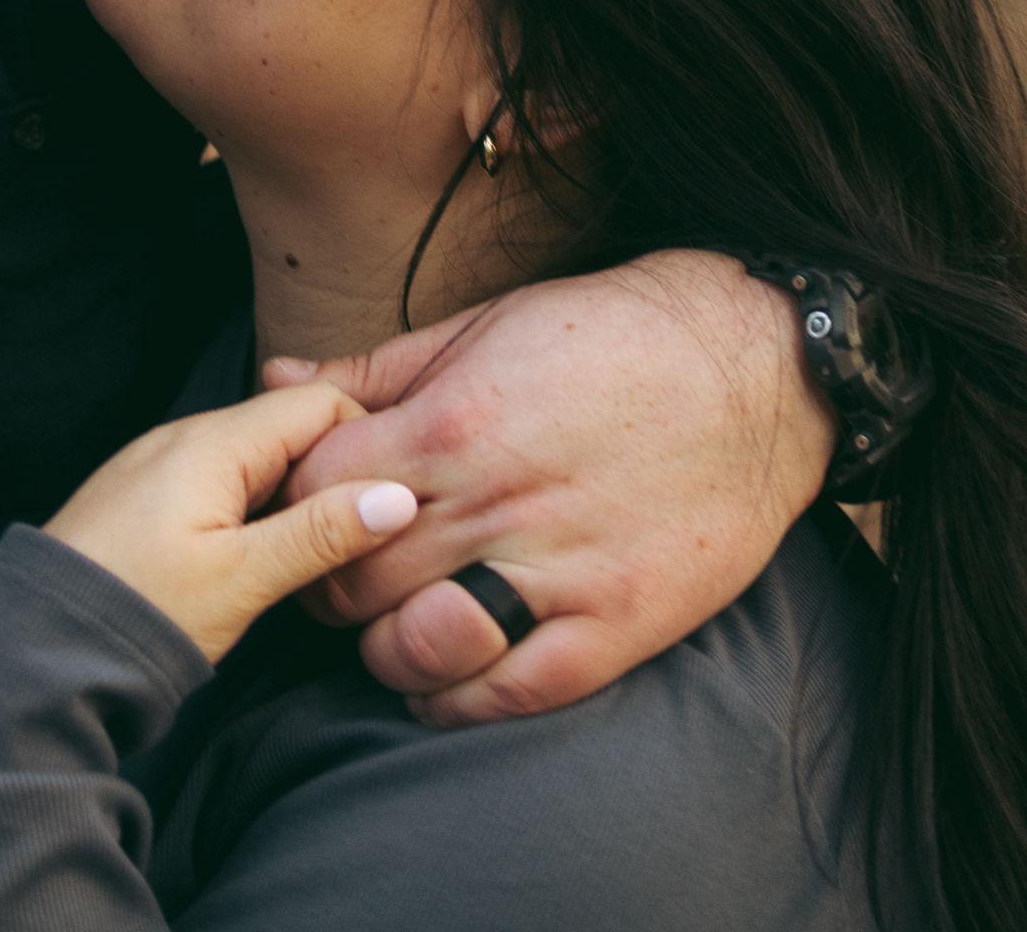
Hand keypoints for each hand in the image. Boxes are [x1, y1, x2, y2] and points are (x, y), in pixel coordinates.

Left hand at [42, 382, 419, 664]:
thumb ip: (321, 532)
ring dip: (297, 495)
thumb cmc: (138, 613)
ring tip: (326, 553)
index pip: (318, 403)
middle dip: (336, 470)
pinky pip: (221, 482)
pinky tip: (267, 557)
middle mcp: (185, 436)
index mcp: (212, 441)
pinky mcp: (147, 498)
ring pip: (257, 458)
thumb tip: (397, 495)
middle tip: (372, 534)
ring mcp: (162, 465)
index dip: (367, 441)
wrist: (36, 651)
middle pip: (288, 428)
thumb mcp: (243, 578)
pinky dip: (256, 509)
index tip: (398, 498)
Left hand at [265, 251, 834, 725]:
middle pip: (350, 575)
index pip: (316, 487)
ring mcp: (557, 572)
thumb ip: (371, 368)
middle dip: (325, 576)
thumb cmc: (603, 336)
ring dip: (382, 643)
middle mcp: (493, 504)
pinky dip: (456, 699)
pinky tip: (440, 680)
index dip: (295, 497)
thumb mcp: (477, 327)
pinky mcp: (616, 623)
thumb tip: (276, 374)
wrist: (750, 367)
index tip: (304, 501)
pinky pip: (509, 692)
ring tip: (389, 619)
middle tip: (336, 567)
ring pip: (415, 645)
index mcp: (449, 425)